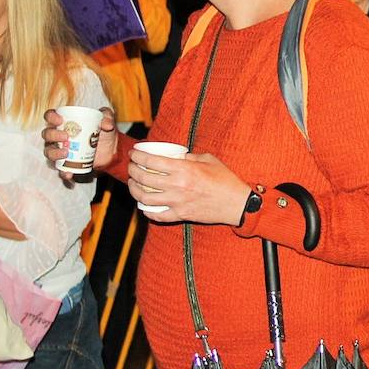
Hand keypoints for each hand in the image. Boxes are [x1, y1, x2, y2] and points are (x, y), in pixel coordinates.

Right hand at [42, 106, 116, 179]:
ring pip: (49, 152)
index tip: (60, 120)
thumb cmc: (103, 131)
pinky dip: (63, 172)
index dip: (51, 117)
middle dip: (53, 135)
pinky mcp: (66, 164)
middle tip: (65, 136)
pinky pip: (60, 170)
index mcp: (64, 122)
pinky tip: (69, 173)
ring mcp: (60, 151)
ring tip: (66, 153)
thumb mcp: (107, 119)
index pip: (50, 117)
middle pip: (47, 134)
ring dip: (54, 153)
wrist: (111, 150)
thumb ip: (107, 116)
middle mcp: (58, 136)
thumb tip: (106, 124)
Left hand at [128, 149, 247, 224]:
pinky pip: (157, 215)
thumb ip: (190, 157)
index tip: (134, 153)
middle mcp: (177, 185)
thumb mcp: (209, 160)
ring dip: (135, 190)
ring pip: (145, 198)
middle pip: (144, 178)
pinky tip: (144, 205)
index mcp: (184, 169)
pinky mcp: (181, 215)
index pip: (152, 161)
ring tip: (134, 184)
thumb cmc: (225, 180)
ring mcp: (177, 202)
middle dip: (132, 170)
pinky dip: (147, 210)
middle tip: (132, 167)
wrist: (237, 203)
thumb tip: (177, 156)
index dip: (138, 156)